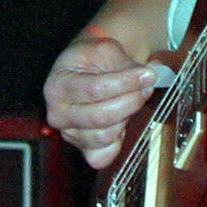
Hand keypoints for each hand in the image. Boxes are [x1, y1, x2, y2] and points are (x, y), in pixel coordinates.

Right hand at [44, 31, 160, 169]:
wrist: (88, 69)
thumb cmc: (93, 59)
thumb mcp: (105, 49)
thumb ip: (125, 64)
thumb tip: (149, 76)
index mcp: (57, 86)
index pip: (95, 89)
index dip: (126, 83)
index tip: (148, 75)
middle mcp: (58, 114)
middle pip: (100, 116)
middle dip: (131, 101)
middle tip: (147, 86)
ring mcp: (70, 135)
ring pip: (105, 136)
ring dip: (128, 117)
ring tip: (136, 98)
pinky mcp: (84, 150)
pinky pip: (104, 156)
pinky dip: (118, 142)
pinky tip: (123, 122)